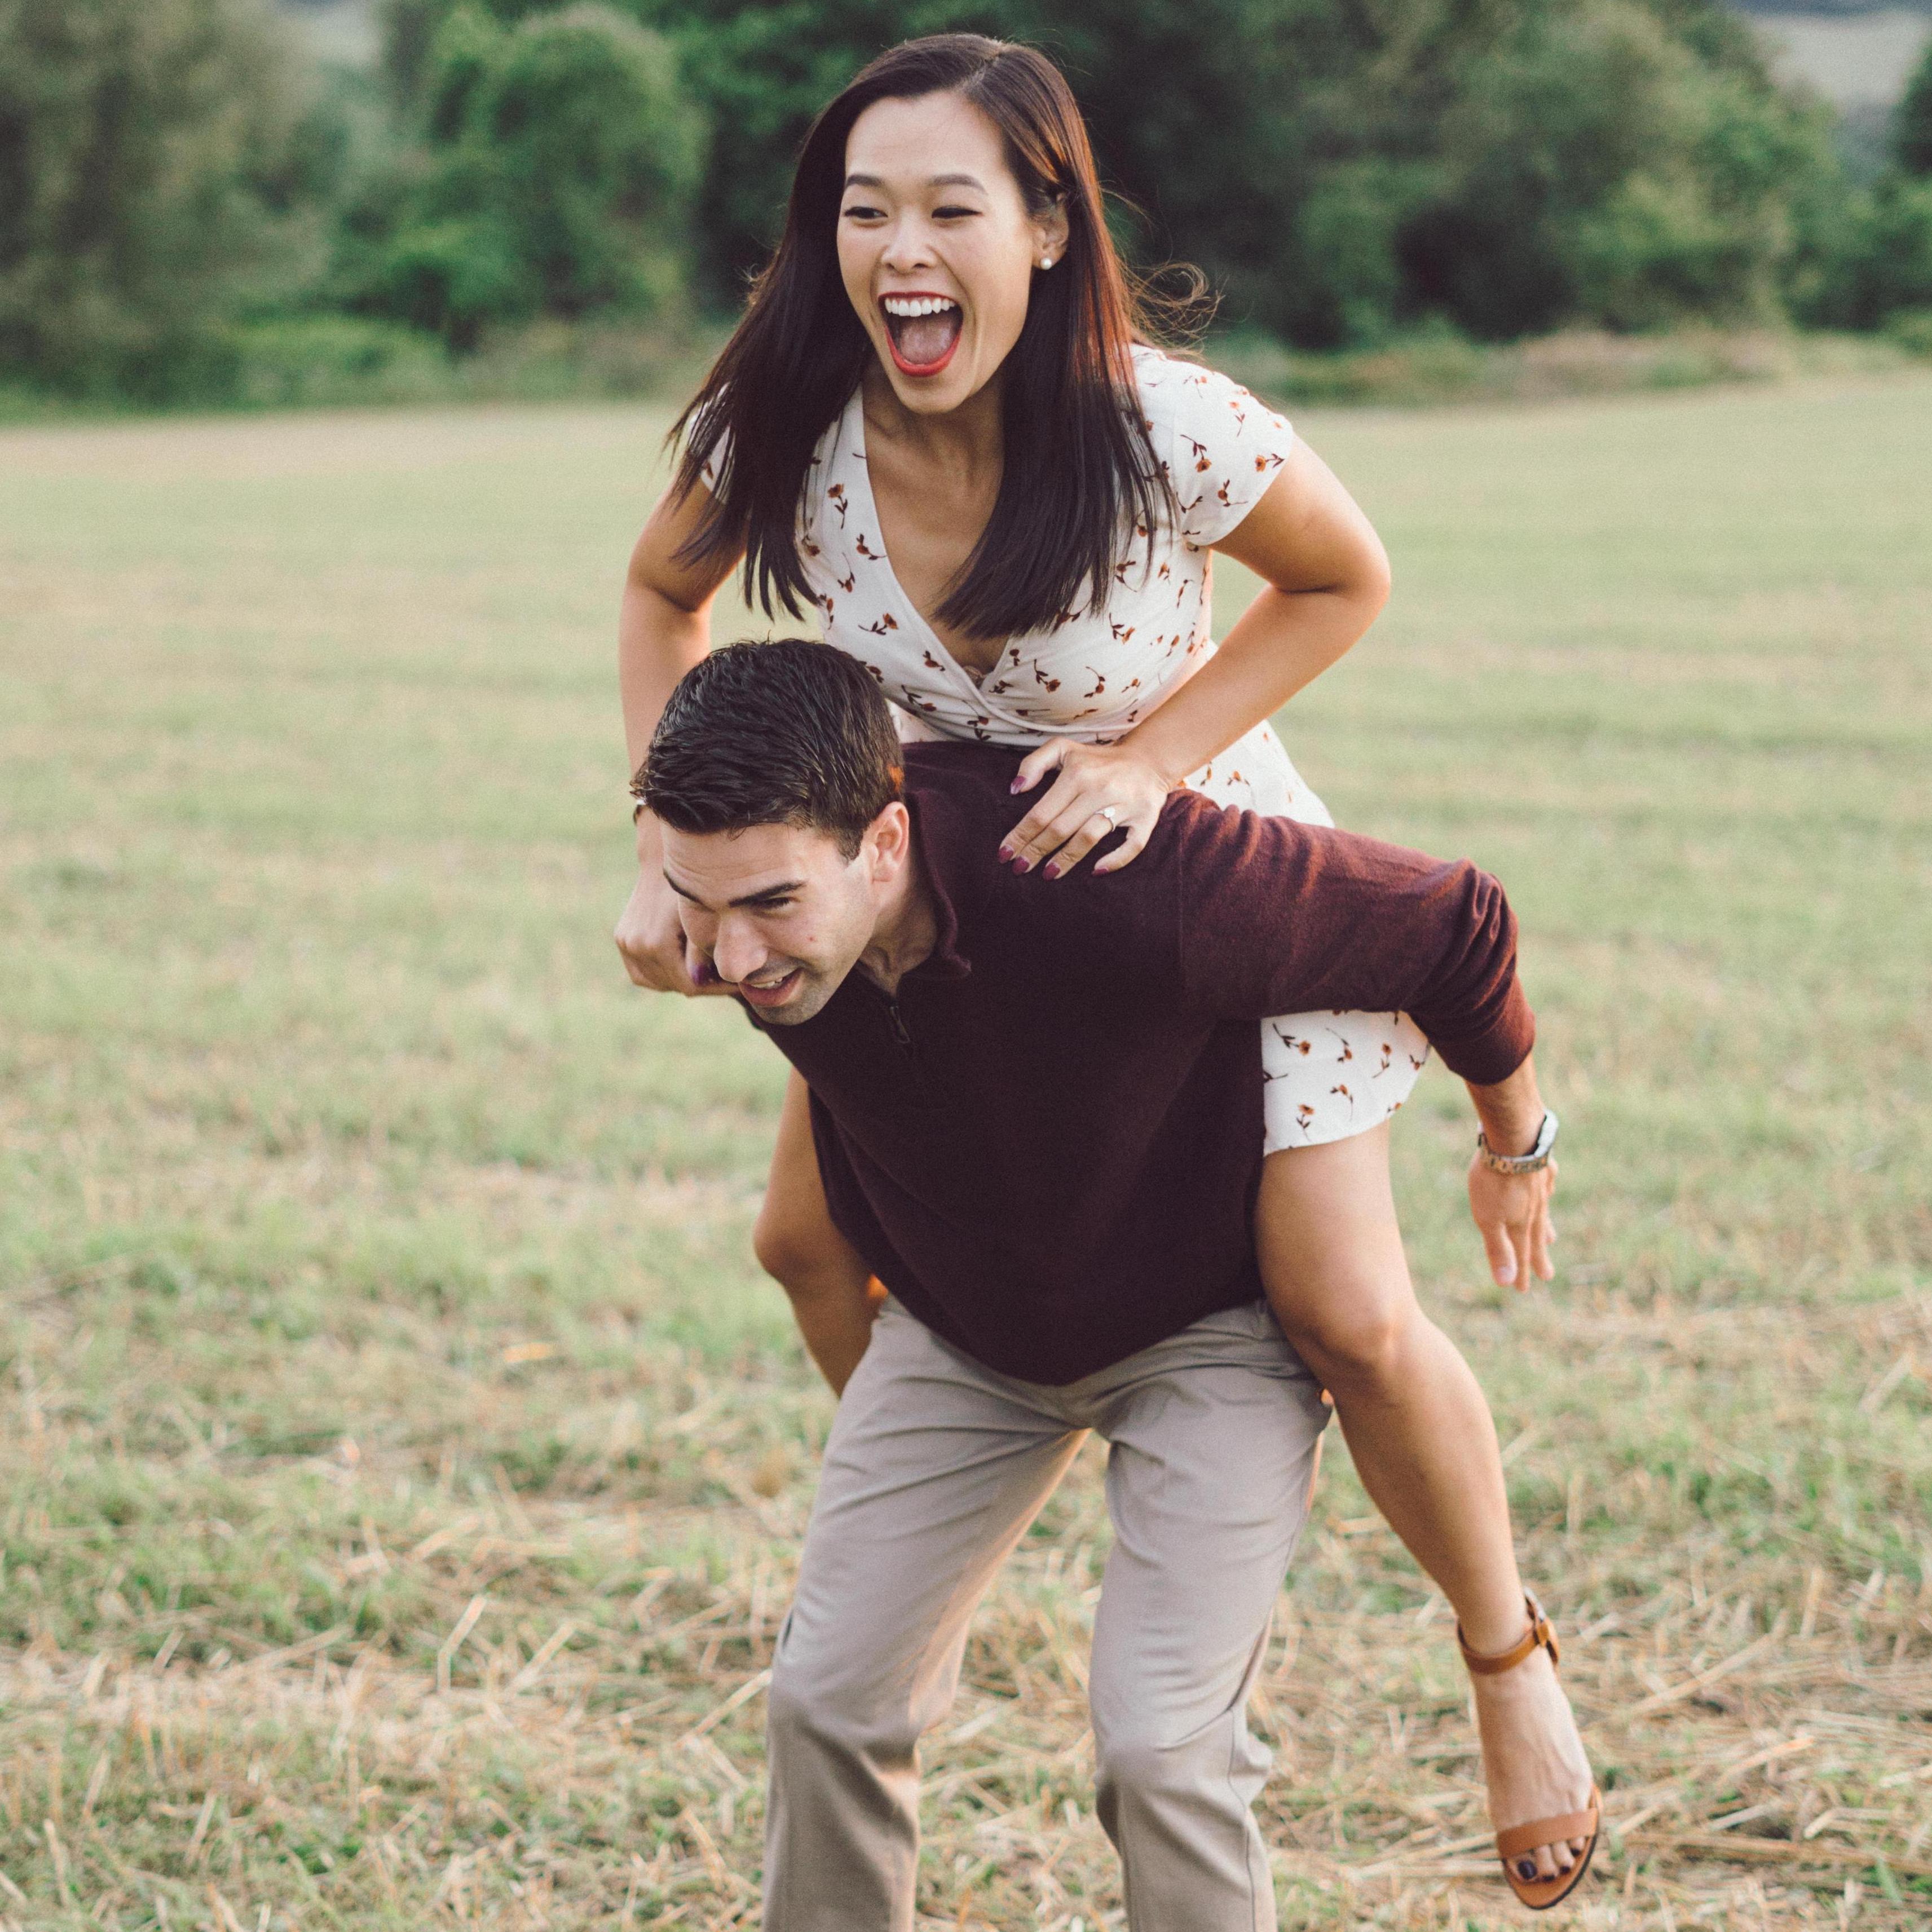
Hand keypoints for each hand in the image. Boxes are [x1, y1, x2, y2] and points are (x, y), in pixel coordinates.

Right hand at [614, 861, 725, 995]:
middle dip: (700, 983)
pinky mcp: (621, 938)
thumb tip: (702, 981)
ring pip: (656, 982)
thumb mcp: (705, 920)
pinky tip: (680, 967)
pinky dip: (659, 975)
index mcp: (657, 944)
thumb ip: (702, 954)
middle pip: (674, 985)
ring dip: (679, 980)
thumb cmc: (693, 888)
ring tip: (704, 971)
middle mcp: (637, 946)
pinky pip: (640, 972)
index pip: (689, 985)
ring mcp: (626, 943)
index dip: (715, 987)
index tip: (735, 983)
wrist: (663, 860)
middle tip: (723, 977)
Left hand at [998, 739, 1173, 877]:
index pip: (1041, 812)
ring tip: (1048, 874)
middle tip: (1019, 868)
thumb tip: (1015, 789)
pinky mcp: (1145, 818)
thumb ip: (1034, 763)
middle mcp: (1099, 789)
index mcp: (1077, 773)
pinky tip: (1096, 870)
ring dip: (1066, 859)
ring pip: (1089, 837)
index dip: (1020, 835)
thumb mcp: (1063, 749)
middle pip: (1060, 828)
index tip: (1005, 854)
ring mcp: (1124, 805)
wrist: (1149, 758)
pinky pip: (1132, 845)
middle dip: (1036, 851)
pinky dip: (1116, 860)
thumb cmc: (1098, 760)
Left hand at [1466, 1156, 1557, 1290]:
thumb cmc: (1495, 1180)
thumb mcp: (1489, 1218)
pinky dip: (1547, 1192)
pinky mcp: (1542, 1164)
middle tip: (1548, 1275)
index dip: (1521, 1273)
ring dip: (1545, 1227)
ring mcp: (1540, 1186)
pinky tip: (1548, 1191)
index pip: (1521, 1255)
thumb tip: (1506, 1283)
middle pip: (1536, 1237)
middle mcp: (1534, 1208)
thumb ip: (1499, 1249)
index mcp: (1520, 1223)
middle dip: (1539, 1257)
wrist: (1515, 1137)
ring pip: (1543, 1211)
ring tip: (1551, 1239)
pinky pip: (1547, 1184)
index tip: (1523, 1290)